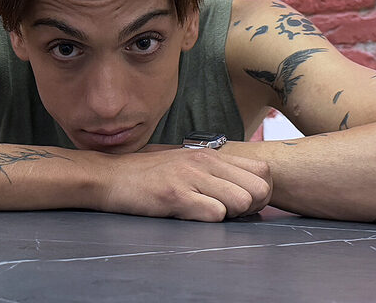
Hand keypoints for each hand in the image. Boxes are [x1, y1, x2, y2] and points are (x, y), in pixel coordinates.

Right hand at [98, 148, 271, 221]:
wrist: (111, 176)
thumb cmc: (150, 174)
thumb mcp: (187, 163)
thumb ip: (216, 172)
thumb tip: (247, 193)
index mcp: (211, 154)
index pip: (264, 171)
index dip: (260, 193)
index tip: (242, 203)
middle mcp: (205, 162)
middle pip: (260, 189)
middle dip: (251, 208)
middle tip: (228, 212)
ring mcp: (190, 177)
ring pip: (241, 202)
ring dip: (230, 215)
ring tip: (207, 212)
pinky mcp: (175, 195)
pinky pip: (214, 214)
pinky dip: (208, 221)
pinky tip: (190, 215)